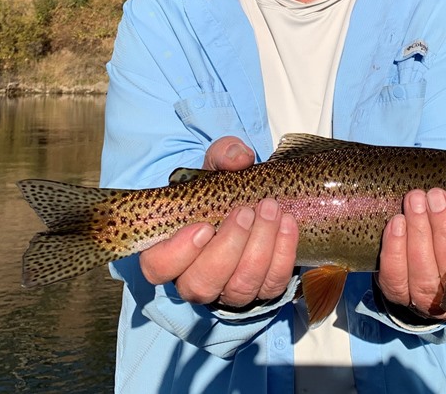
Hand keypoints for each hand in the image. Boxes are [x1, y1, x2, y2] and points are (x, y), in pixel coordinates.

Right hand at [139, 136, 298, 306]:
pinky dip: (283, 253)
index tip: (204, 227)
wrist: (254, 201)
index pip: (157, 268)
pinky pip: (273, 283)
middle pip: (201, 283)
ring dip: (260, 247)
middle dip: (229, 247)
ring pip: (240, 287)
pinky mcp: (262, 290)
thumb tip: (239, 158)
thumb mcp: (218, 164)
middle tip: (244, 212)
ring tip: (271, 210)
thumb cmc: (223, 189)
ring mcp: (228, 289)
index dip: (177, 253)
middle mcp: (195, 278)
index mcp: (170, 250)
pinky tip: (287, 223)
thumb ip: (223, 154)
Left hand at [376, 138, 445, 320]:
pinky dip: (394, 252)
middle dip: (444, 234)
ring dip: (417, 238)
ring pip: (425, 283)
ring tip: (413, 200)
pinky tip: (395, 223)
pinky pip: (395, 283)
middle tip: (435, 195)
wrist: (428, 242)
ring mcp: (434, 304)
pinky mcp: (402, 297)